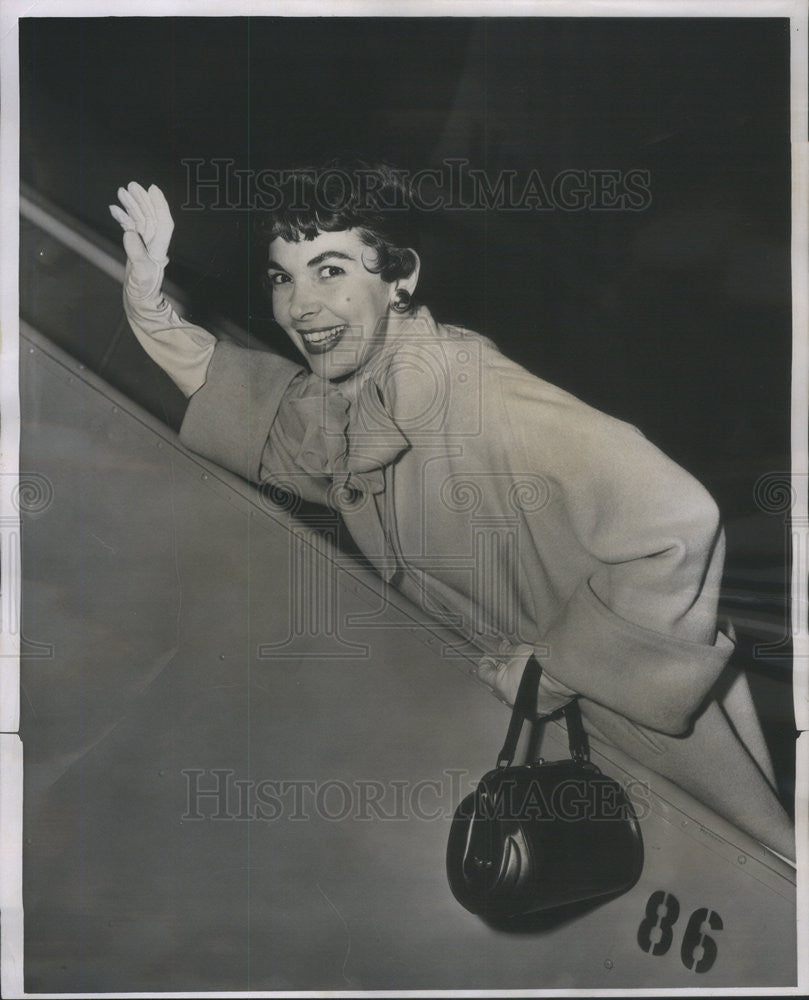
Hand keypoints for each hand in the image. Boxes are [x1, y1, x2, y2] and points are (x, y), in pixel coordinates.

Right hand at [109, 181, 173, 297]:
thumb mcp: (140, 273)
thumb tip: (129, 232)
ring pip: (140, 220)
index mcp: (159, 249)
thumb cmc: (142, 291)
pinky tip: (114, 209)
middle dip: (142, 200)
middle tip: (132, 185)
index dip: (160, 205)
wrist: (139, 302)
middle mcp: (153, 244)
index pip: (164, 222)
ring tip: (122, 192)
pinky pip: (130, 228)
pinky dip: (123, 218)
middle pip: (151, 217)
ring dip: (132, 206)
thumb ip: (136, 253)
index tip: (153, 189)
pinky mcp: (135, 248)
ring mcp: (144, 245)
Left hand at [476, 644, 575, 713]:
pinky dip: (528, 693)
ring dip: (513, 684)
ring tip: (519, 672)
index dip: (485, 663)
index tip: (489, 656)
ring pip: (512, 696)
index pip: (484, 674)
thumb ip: (506, 650)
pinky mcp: (539, 711)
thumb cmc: (538, 664)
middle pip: (497, 686)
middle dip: (499, 673)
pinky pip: (528, 702)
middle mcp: (509, 699)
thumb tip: (500, 647)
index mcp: (500, 684)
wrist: (562, 677)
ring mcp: (524, 708)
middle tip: (504, 661)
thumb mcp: (519, 651)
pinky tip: (533, 684)